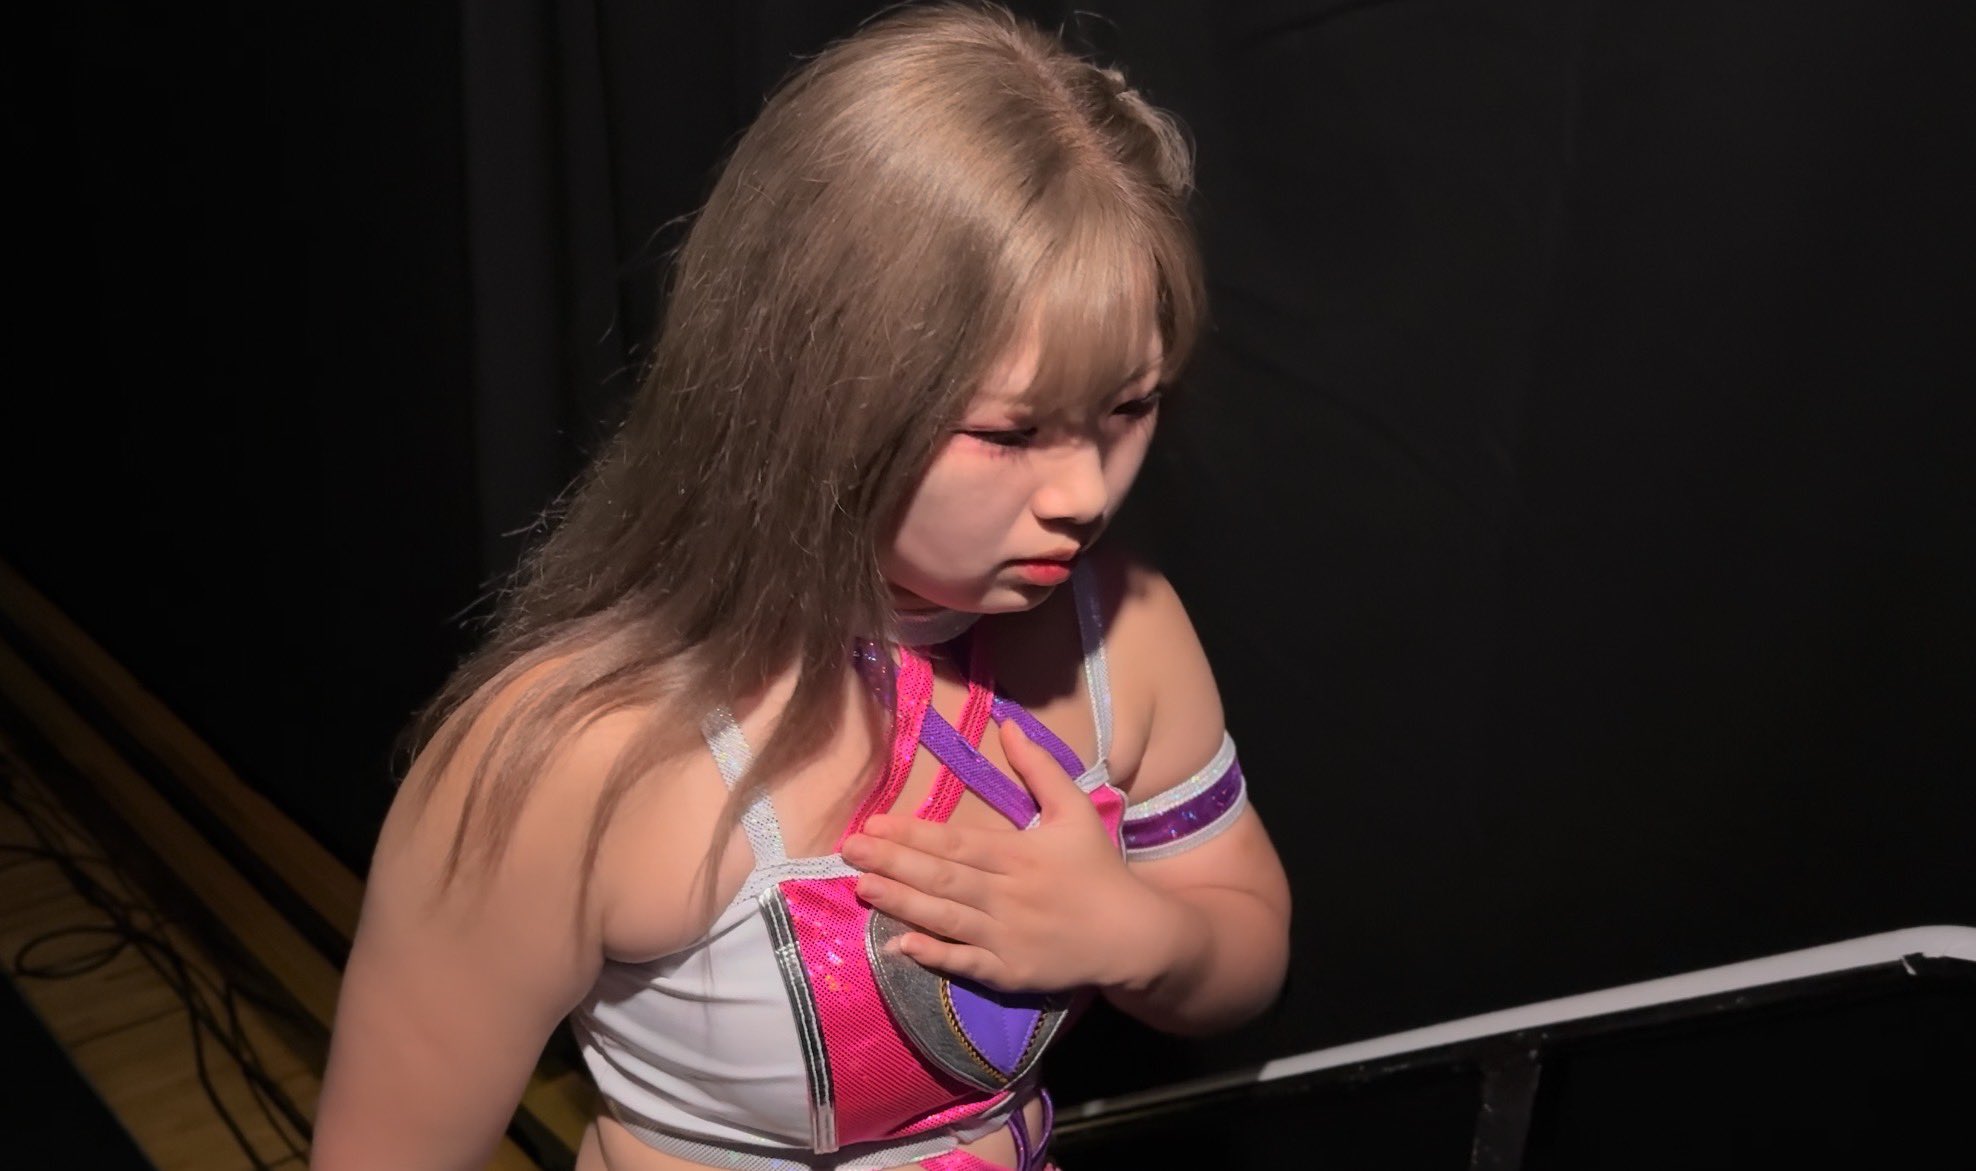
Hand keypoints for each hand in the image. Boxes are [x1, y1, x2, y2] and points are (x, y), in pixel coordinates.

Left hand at [842, 719, 1188, 993]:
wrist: (1131, 935)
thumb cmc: (1098, 869)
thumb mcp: (1076, 811)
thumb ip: (1040, 769)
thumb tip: (1008, 725)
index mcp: (1020, 855)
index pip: (957, 842)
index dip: (914, 834)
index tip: (873, 825)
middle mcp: (1008, 895)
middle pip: (943, 878)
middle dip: (894, 863)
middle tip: (848, 851)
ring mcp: (1006, 937)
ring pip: (946, 919)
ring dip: (902, 903)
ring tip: (862, 887)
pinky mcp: (1008, 972)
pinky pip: (963, 964)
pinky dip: (932, 956)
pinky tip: (899, 946)